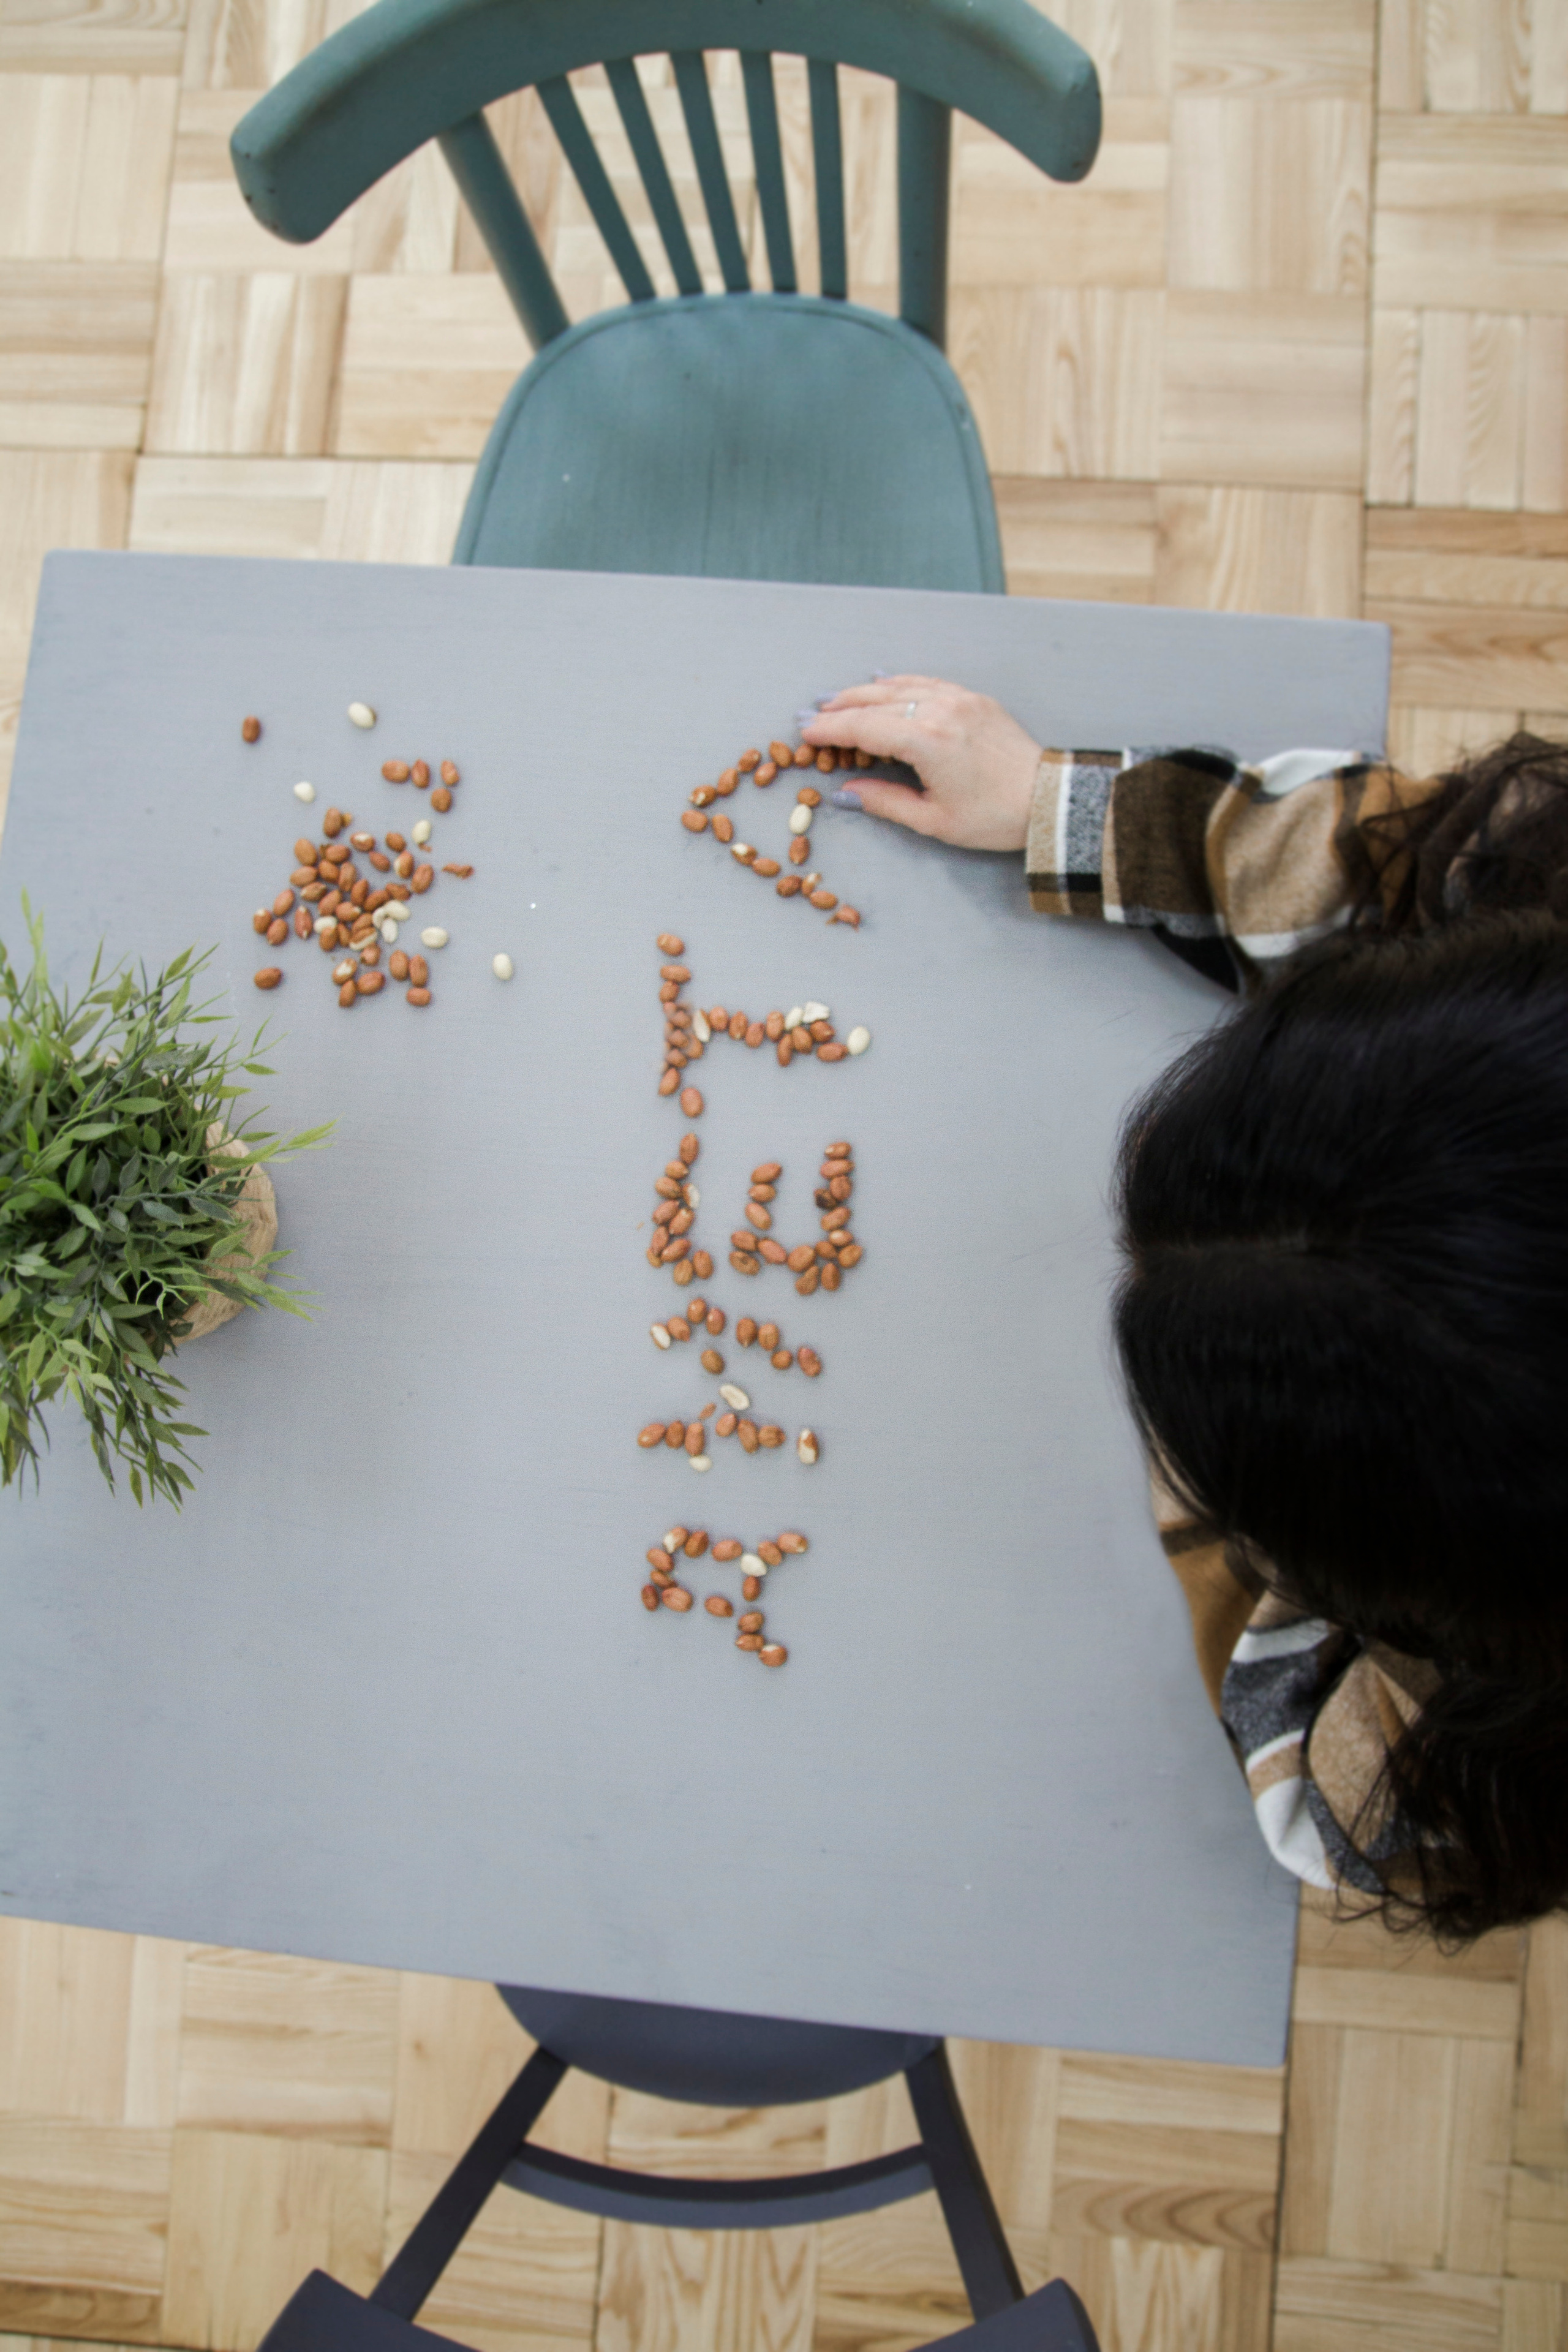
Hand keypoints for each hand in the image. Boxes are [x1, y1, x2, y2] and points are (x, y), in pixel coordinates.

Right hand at [802, 675, 1041, 852]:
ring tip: (837, 699)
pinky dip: (899, 684)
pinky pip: (927, 682)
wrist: (1047, 800)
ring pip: (900, 687)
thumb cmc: (993, 817)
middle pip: (876, 702)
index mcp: (926, 741)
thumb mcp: (933, 819)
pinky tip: (882, 684)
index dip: (831, 730)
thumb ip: (884, 801)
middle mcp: (941, 711)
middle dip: (840, 708)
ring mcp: (960, 700)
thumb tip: (844, 794)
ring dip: (864, 692)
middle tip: (812, 715)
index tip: (806, 733)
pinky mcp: (975, 699)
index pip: (864, 727)